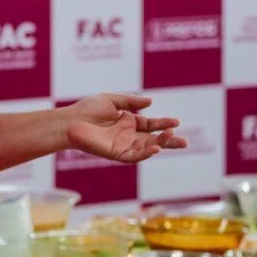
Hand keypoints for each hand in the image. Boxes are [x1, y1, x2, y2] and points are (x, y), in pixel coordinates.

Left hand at [63, 93, 186, 163]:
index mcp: (128, 122)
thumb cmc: (87, 109)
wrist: (71, 121)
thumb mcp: (112, 100)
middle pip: (153, 139)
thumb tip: (150, 102)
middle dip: (169, 141)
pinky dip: (145, 153)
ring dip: (160, 144)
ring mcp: (123, 145)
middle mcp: (128, 135)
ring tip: (172, 138)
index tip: (176, 122)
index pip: (151, 125)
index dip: (163, 124)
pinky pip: (134, 156)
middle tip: (185, 142)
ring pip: (146, 148)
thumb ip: (131, 102)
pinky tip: (155, 148)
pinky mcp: (116, 154)